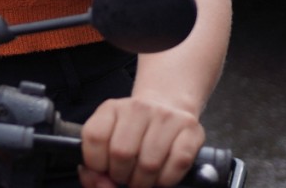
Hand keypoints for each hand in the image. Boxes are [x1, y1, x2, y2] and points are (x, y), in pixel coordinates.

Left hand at [79, 95, 204, 187]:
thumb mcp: (109, 135)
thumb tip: (99, 184)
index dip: (96, 163)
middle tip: (125, 177)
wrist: (166, 106)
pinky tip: (160, 177)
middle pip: (122, 153)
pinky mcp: (191, 131)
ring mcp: (166, 117)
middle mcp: (138, 108)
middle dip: (121, 176)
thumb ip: (96, 162)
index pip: (94, 137)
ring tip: (141, 179)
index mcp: (111, 108)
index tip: (103, 169)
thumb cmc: (133, 130)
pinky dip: (165, 180)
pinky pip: (177, 165)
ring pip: (149, 164)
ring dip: (143, 182)